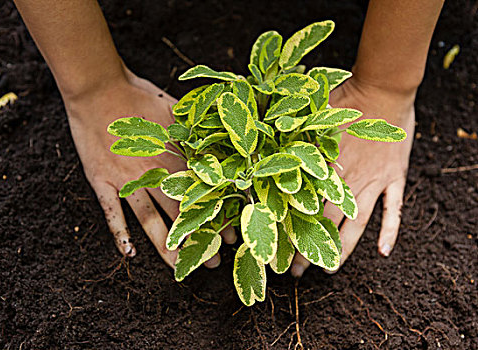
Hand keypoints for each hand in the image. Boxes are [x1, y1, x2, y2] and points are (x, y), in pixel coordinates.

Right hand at [63, 68, 234, 267]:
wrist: (99, 87)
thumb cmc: (139, 95)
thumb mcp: (177, 109)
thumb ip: (196, 131)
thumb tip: (219, 145)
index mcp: (174, 157)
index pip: (201, 195)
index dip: (216, 217)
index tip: (229, 236)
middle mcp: (153, 173)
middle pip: (179, 213)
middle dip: (197, 240)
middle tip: (211, 262)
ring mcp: (126, 179)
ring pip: (149, 220)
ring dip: (165, 246)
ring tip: (178, 268)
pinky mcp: (102, 180)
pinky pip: (112, 212)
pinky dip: (120, 234)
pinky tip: (129, 254)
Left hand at [290, 77, 414, 276]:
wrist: (382, 88)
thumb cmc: (342, 98)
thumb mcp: (307, 114)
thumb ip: (287, 134)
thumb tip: (259, 148)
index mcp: (323, 169)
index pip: (301, 208)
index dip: (288, 230)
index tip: (275, 250)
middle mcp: (347, 182)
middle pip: (325, 223)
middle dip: (309, 249)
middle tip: (296, 271)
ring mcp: (373, 182)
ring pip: (356, 225)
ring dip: (343, 249)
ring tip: (330, 270)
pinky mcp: (394, 178)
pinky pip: (394, 211)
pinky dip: (389, 232)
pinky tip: (382, 252)